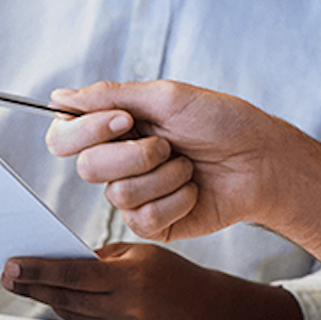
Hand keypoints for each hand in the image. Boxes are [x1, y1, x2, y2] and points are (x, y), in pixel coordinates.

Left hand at [0, 243, 300, 319]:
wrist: (206, 313)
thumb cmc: (173, 276)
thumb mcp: (138, 253)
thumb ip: (99, 258)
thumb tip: (60, 261)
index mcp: (127, 280)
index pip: (71, 273)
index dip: (38, 269)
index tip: (12, 265)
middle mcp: (121, 310)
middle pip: (63, 296)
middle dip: (32, 283)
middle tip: (7, 273)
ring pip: (69, 312)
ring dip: (48, 296)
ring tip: (27, 279)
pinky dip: (71, 309)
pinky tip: (61, 296)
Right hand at [45, 80, 293, 241]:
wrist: (262, 159)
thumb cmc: (221, 122)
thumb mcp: (166, 97)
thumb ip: (110, 96)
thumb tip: (59, 97)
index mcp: (115, 127)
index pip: (64, 135)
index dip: (84, 130)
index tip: (124, 120)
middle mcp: (120, 161)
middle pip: (86, 167)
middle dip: (132, 155)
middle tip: (168, 144)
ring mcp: (136, 194)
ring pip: (117, 194)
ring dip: (163, 175)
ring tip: (189, 165)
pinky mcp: (155, 223)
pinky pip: (143, 218)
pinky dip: (176, 198)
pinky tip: (194, 189)